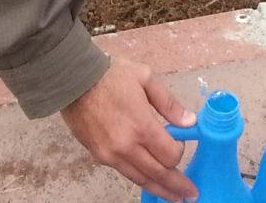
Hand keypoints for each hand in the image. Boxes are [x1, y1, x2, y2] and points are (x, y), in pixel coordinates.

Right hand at [60, 57, 194, 200]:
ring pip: (141, 179)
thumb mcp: (145, 78)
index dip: (180, 152)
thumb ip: (168, 103)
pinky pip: (125, 173)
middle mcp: (127, 147)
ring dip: (160, 190)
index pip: (170, 155)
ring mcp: (111, 155)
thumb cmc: (112, 75)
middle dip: (177, 185)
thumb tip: (190, 122)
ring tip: (174, 197)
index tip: (180, 142)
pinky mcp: (100, 157)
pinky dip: (141, 180)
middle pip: (158, 173)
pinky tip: (150, 182)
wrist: (74, 81)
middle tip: (191, 194)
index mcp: (141, 126)